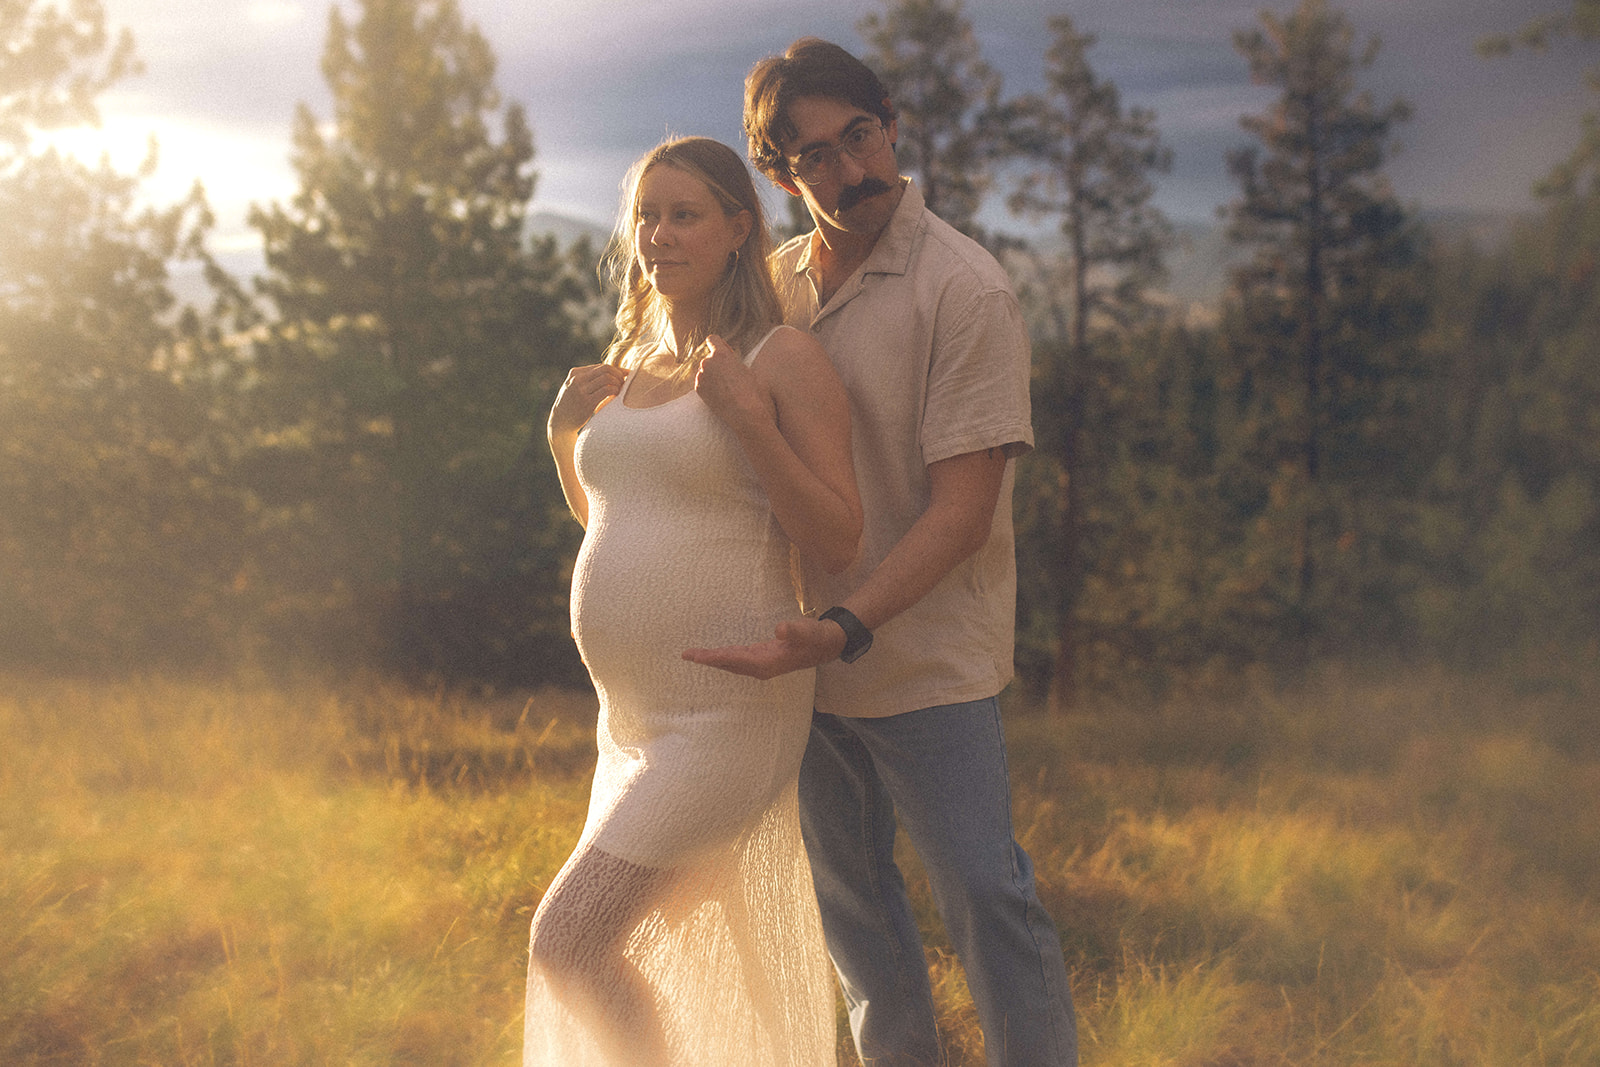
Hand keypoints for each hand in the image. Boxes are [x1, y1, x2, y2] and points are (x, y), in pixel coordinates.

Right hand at [550, 363, 625, 439]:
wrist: (560, 422)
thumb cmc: (572, 404)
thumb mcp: (575, 387)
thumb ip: (588, 378)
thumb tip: (613, 370)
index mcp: (575, 373)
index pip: (601, 366)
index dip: (616, 370)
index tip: (625, 375)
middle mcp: (577, 379)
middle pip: (605, 369)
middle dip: (618, 374)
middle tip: (624, 382)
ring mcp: (581, 391)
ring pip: (607, 378)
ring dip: (618, 383)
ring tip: (621, 390)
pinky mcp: (587, 402)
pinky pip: (606, 391)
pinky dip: (615, 391)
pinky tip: (616, 396)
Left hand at [682, 617, 847, 679]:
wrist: (828, 644)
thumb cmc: (817, 637)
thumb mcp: (807, 631)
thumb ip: (793, 630)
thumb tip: (779, 629)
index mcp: (766, 663)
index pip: (733, 660)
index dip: (712, 658)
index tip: (694, 656)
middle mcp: (761, 667)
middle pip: (728, 664)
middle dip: (707, 660)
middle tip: (686, 655)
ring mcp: (762, 663)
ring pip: (732, 663)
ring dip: (714, 659)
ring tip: (696, 655)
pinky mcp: (764, 657)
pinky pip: (738, 658)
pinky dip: (725, 656)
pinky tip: (719, 654)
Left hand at [694, 334, 773, 435]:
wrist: (745, 413)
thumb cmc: (752, 391)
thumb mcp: (747, 369)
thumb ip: (734, 361)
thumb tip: (731, 362)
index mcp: (721, 354)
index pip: (712, 339)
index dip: (718, 345)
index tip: (724, 354)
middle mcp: (708, 362)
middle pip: (709, 358)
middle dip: (717, 365)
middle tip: (729, 377)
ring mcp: (701, 376)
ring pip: (705, 371)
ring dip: (712, 376)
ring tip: (726, 388)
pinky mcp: (698, 389)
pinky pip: (702, 383)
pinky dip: (709, 387)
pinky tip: (721, 395)